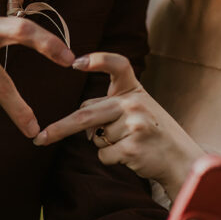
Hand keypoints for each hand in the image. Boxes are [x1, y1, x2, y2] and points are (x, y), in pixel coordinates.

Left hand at [33, 51, 202, 196]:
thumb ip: (109, 109)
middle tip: (40, 138)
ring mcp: (135, 124)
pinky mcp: (134, 146)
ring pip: (95, 138)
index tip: (75, 63)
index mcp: (134, 90)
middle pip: (85, 114)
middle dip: (59, 128)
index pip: (118, 65)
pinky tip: (131, 156)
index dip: (97, 60)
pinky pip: (104, 155)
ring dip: (103, 145)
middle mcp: (135, 103)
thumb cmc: (152, 133)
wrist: (181, 159)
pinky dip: (110, 159)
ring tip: (128, 143)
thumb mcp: (138, 110)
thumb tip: (80, 126)